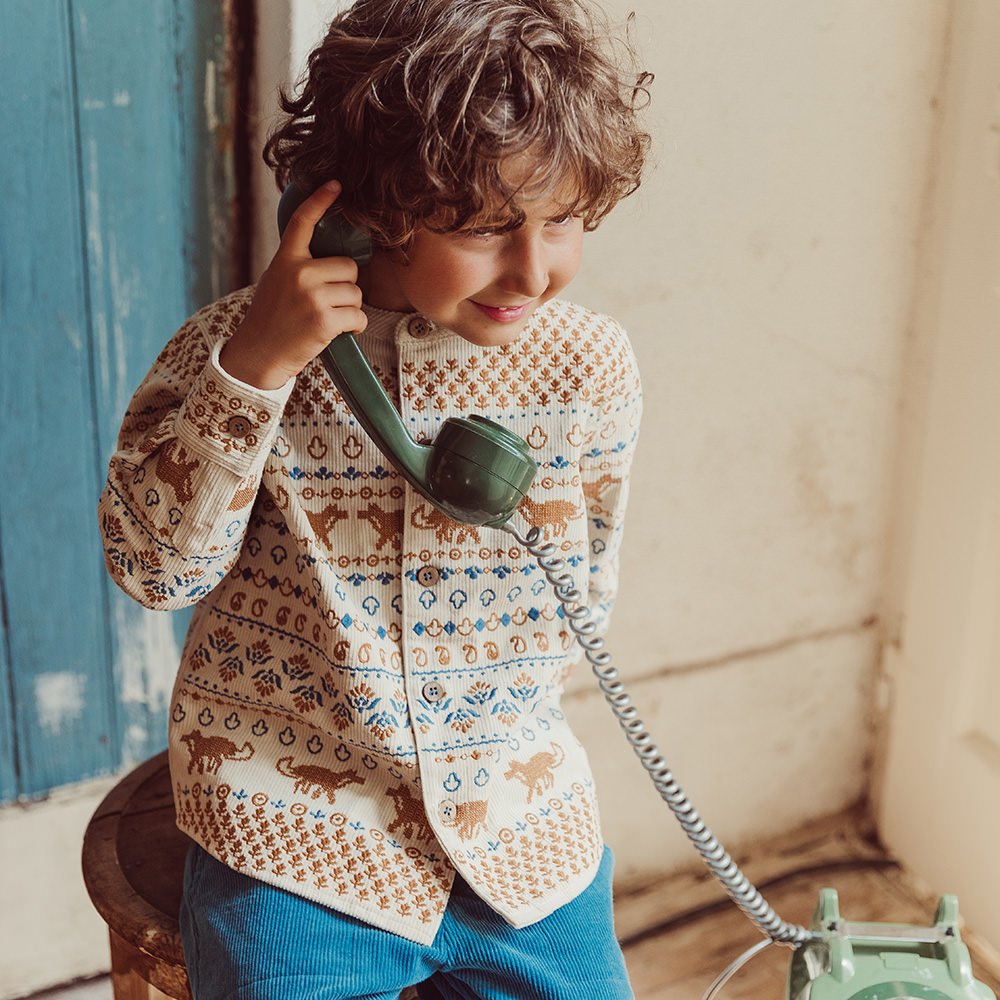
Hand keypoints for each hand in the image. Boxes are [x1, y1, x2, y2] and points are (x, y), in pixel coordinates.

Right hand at [219, 181, 367, 389]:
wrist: (259, 354)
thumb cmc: (271, 319)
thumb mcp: (276, 281)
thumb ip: (298, 266)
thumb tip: (333, 258)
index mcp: (285, 260)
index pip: (303, 222)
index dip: (321, 200)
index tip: (336, 184)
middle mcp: (299, 273)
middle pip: (349, 267)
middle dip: (346, 285)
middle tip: (328, 302)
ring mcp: (312, 296)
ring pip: (356, 293)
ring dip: (350, 308)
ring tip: (327, 318)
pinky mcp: (324, 320)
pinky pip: (359, 316)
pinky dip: (355, 326)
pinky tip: (338, 331)